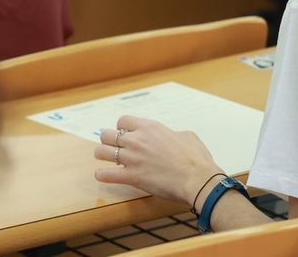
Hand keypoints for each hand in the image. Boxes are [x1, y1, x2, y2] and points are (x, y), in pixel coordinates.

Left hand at [94, 116, 222, 207]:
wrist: (196, 177)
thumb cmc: (195, 158)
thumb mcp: (187, 136)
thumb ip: (172, 134)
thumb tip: (171, 137)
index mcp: (150, 127)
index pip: (123, 120)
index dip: (122, 128)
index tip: (126, 135)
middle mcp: (137, 140)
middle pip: (107, 134)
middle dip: (108, 141)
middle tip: (115, 148)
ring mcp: (131, 158)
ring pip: (101, 152)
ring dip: (103, 156)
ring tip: (108, 161)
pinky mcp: (130, 176)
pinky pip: (104, 174)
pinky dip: (102, 175)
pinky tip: (106, 176)